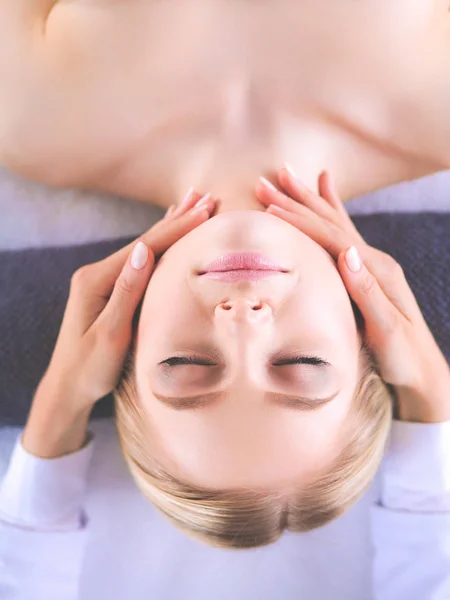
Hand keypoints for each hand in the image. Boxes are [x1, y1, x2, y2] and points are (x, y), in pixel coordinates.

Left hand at [22, 191, 215, 456]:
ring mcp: (102, 280)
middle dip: (177, 219)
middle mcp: (97, 273)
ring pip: (144, 247)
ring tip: (191, 204)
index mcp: (97, 280)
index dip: (177, 228)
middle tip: (205, 196)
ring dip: (170, 227)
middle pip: (145, 240)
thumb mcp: (110, 333)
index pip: (146, 247)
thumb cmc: (90, 368)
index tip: (204, 211)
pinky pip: (140, 262)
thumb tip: (144, 250)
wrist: (67, 387)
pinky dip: (159, 245)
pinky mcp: (108, 290)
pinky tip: (165, 234)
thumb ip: (127, 290)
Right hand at [256, 167, 449, 421]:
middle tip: (266, 180)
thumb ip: (367, 290)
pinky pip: (343, 234)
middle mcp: (373, 260)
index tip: (270, 206)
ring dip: (308, 199)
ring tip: (288, 175)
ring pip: (333, 222)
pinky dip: (331, 211)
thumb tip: (347, 253)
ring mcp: (370, 264)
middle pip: (329, 222)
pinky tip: (325, 193)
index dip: (300, 222)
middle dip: (297, 200)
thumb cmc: (404, 357)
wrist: (423, 373)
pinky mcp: (365, 272)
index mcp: (375, 270)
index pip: (332, 238)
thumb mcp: (387, 329)